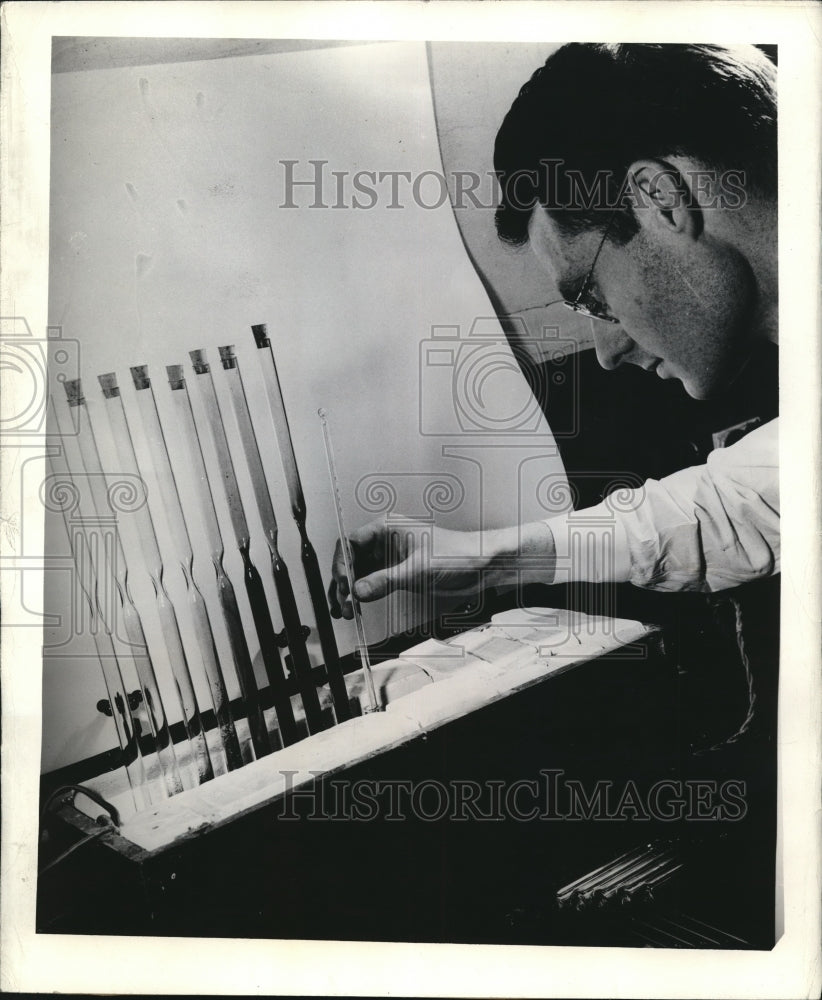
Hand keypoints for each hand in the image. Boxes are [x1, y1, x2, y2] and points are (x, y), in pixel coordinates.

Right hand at [327, 518, 489, 619]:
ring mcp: (390, 557)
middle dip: (343, 583)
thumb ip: (385, 580)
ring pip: (359, 573)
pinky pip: (372, 582)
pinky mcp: (397, 572)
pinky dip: (362, 595)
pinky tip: (356, 606)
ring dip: (350, 591)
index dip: (342, 564)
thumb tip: (358, 590)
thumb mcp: (417, 570)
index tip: (342, 584)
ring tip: (345, 610)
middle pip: (351, 560)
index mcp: (386, 528)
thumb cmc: (456, 554)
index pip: (350, 543)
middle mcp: (384, 541)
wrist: (480, 566)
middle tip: (343, 603)